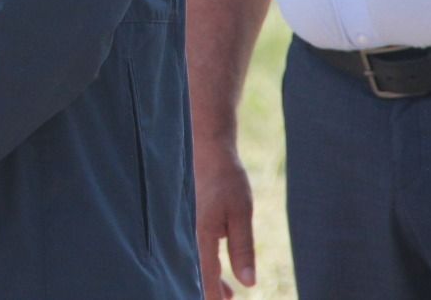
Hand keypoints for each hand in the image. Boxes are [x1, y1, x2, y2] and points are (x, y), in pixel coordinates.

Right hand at [194, 141, 256, 299]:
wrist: (204, 146)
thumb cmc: (225, 177)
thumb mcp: (241, 213)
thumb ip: (242, 249)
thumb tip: (248, 282)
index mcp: (200, 236)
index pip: (204, 280)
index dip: (214, 299)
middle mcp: (185, 234)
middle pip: (194, 275)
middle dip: (211, 293)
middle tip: (230, 299)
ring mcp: (182, 227)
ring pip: (191, 264)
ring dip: (208, 280)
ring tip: (229, 291)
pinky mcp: (184, 221)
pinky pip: (190, 250)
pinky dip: (204, 264)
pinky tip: (218, 267)